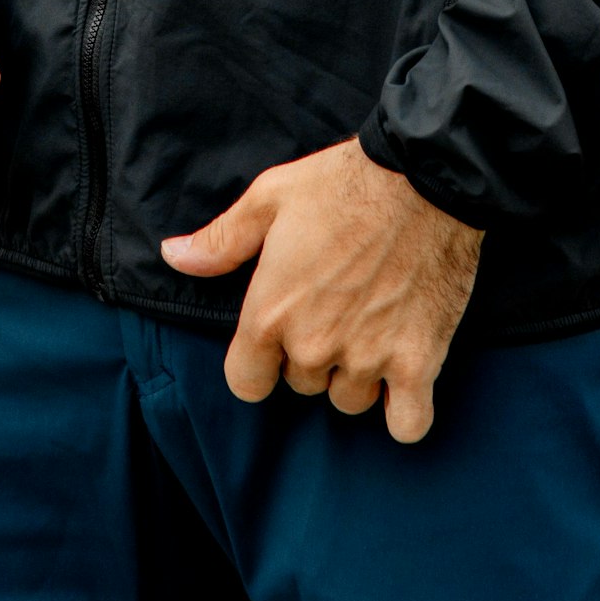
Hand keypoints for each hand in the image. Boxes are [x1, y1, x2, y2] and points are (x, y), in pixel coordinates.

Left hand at [159, 139, 479, 442]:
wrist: (425, 176)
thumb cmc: (342, 183)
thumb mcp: (269, 198)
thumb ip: (221, 240)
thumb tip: (174, 256)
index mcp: (271, 313)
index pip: (246, 383)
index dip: (259, 365)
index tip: (276, 342)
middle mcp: (314, 345)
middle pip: (302, 385)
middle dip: (314, 356)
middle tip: (336, 310)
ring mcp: (368, 357)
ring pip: (350, 400)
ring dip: (358, 376)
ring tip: (372, 329)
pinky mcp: (418, 361)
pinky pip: (407, 423)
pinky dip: (406, 411)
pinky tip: (404, 382)